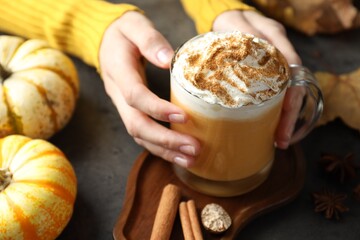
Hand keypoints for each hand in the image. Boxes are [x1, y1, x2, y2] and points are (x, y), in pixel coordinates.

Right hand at [99, 11, 199, 166]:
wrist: (107, 42)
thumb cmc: (124, 33)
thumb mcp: (134, 25)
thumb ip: (149, 40)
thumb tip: (168, 60)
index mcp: (118, 71)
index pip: (135, 96)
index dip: (158, 109)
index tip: (184, 117)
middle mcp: (117, 94)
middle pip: (136, 125)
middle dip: (165, 140)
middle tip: (193, 148)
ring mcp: (123, 106)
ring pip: (139, 135)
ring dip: (165, 150)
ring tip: (191, 158)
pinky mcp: (131, 111)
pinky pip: (143, 134)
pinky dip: (161, 147)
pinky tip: (180, 154)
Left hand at [213, 10, 303, 148]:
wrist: (230, 20)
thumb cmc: (229, 23)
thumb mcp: (232, 25)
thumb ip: (239, 37)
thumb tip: (243, 56)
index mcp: (275, 38)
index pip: (291, 68)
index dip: (291, 93)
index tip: (286, 114)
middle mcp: (281, 51)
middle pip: (295, 87)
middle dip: (290, 115)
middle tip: (282, 138)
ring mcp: (277, 65)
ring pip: (289, 94)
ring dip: (286, 118)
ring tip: (280, 139)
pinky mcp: (269, 76)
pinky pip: (278, 95)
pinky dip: (277, 112)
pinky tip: (271, 127)